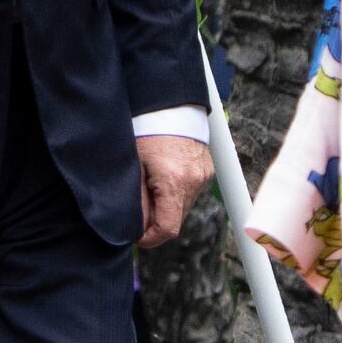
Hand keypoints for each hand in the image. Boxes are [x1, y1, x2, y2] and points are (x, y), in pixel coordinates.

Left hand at [138, 129, 215, 248]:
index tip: (138, 237)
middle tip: (139, 209)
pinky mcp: (207, 170)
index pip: (168, 228)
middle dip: (158, 220)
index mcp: (174, 181)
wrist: (170, 104)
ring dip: (168, 205)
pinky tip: (164, 177)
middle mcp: (194, 181)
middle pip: (177, 218)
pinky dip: (177, 192)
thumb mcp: (134, 165)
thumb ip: (136, 199)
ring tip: (150, 187)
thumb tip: (136, 226)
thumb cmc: (146, 130)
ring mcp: (204, 176)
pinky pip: (191, 191)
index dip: (151, 238)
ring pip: (184, 206)